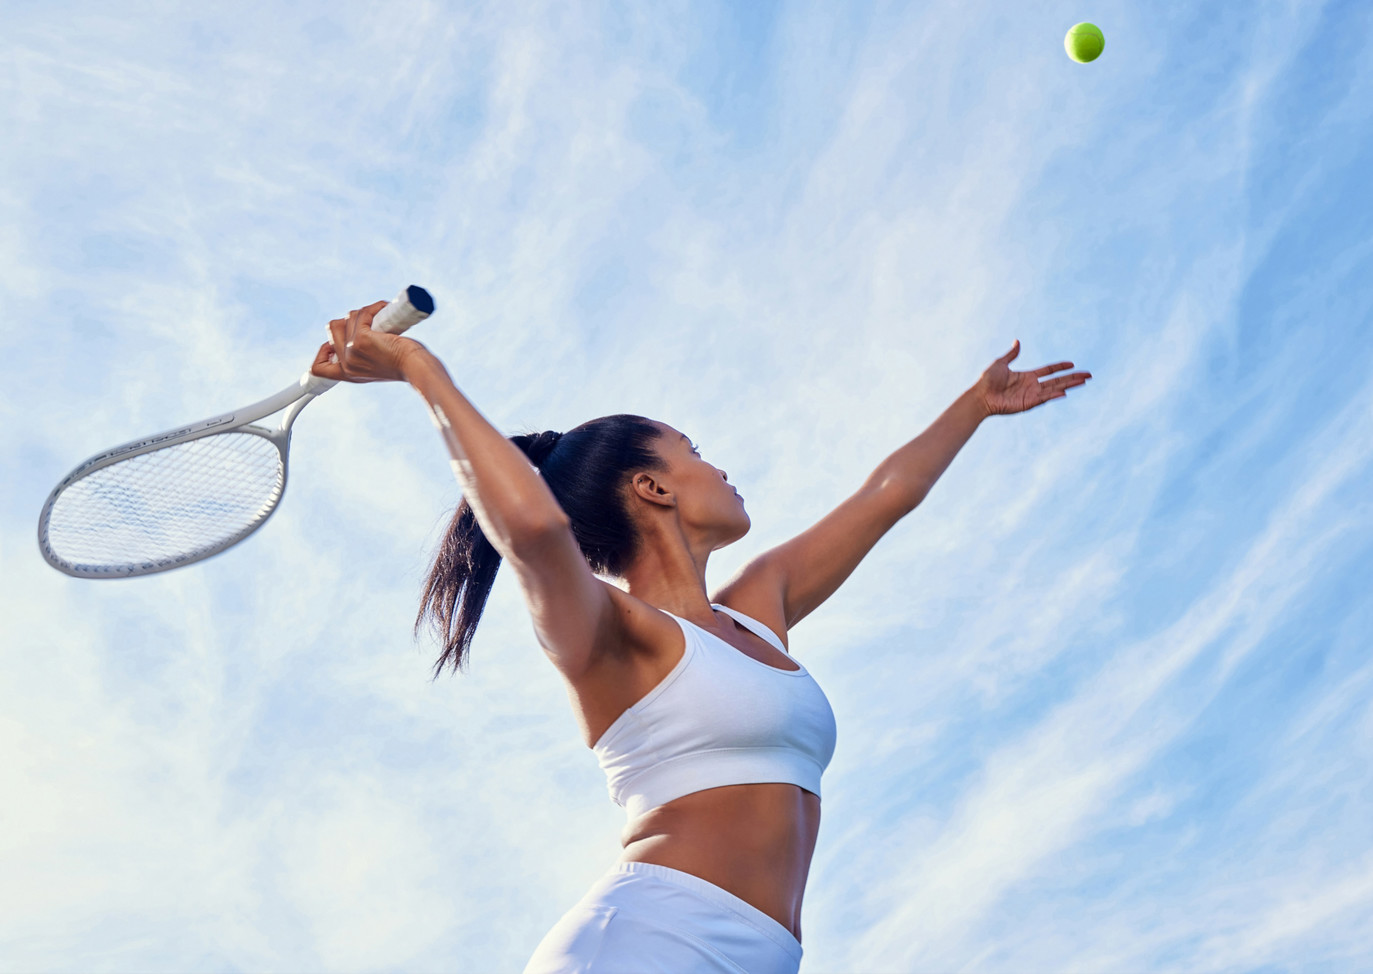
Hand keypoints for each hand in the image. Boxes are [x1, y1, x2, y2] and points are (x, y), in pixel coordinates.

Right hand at [309, 301, 423, 383]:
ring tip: (382, 318)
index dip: (322, 351)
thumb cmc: (406, 365)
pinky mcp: (361, 339)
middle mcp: (346, 364)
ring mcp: (351, 351)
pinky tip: (385, 310)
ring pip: (348, 318)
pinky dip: (374, 308)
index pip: (318, 368)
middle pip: (333, 328)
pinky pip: (362, 313)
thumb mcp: (377, 365)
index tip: (336, 343)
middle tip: (371, 324)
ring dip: (365, 313)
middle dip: (352, 320)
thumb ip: (362, 355)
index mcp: (348, 374)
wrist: (418, 369)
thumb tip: (355, 326)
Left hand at [975, 340, 1091, 415]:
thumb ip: (1012, 354)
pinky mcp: (1027, 404)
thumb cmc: (987, 380)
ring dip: (1070, 385)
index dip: (1060, 367)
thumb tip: (1018, 341)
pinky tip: (1065, 392)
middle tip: (1089, 375)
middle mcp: (1032, 386)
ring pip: (1055, 389)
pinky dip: (1054, 396)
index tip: (1072, 364)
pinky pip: (1044, 399)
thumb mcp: (1000, 363)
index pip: (1049, 370)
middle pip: (1057, 380)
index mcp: (1027, 376)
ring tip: (1084, 382)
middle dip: (1073, 377)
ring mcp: (1031, 395)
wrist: (980, 395)